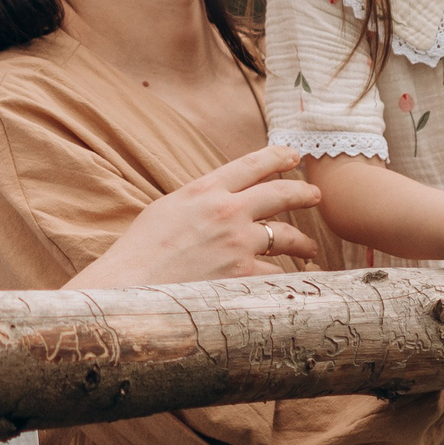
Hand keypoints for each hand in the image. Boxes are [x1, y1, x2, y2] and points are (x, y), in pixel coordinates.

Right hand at [72, 146, 321, 289]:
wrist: (128, 288)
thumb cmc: (138, 254)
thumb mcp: (165, 210)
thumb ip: (197, 202)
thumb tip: (217, 202)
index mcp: (203, 190)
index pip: (251, 164)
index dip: (277, 157)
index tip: (293, 156)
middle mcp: (226, 210)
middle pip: (279, 194)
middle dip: (303, 193)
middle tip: (315, 195)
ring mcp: (237, 243)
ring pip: (285, 235)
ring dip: (302, 242)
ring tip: (310, 249)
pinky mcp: (242, 276)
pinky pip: (274, 274)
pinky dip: (282, 279)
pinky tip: (292, 283)